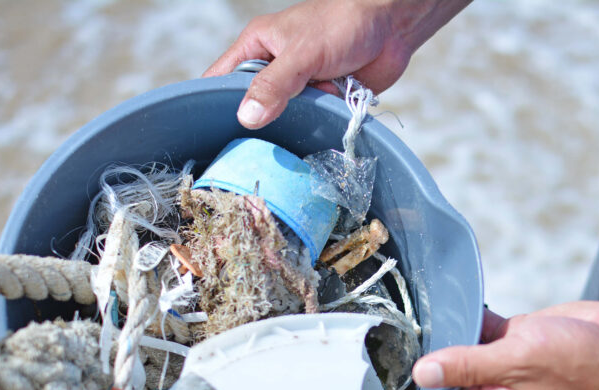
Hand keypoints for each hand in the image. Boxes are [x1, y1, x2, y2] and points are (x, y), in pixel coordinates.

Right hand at [204, 0, 415, 128]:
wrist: (392, 28)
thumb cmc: (342, 25)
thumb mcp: (302, 53)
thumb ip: (274, 85)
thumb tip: (246, 117)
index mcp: (257, 47)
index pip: (221, 79)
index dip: (212, 104)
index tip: (207, 134)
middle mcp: (275, 68)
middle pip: (252, 105)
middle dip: (255, 125)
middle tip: (246, 154)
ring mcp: (299, 86)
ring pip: (283, 118)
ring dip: (290, 126)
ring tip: (282, 147)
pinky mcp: (323, 100)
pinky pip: (310, 121)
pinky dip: (314, 126)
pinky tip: (313, 136)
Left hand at [364, 303, 598, 389]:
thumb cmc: (578, 362)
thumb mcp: (518, 361)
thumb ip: (469, 363)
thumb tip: (421, 372)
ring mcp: (493, 365)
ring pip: (444, 366)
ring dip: (416, 365)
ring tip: (375, 365)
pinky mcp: (505, 338)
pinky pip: (467, 331)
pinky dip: (448, 323)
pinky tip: (427, 309)